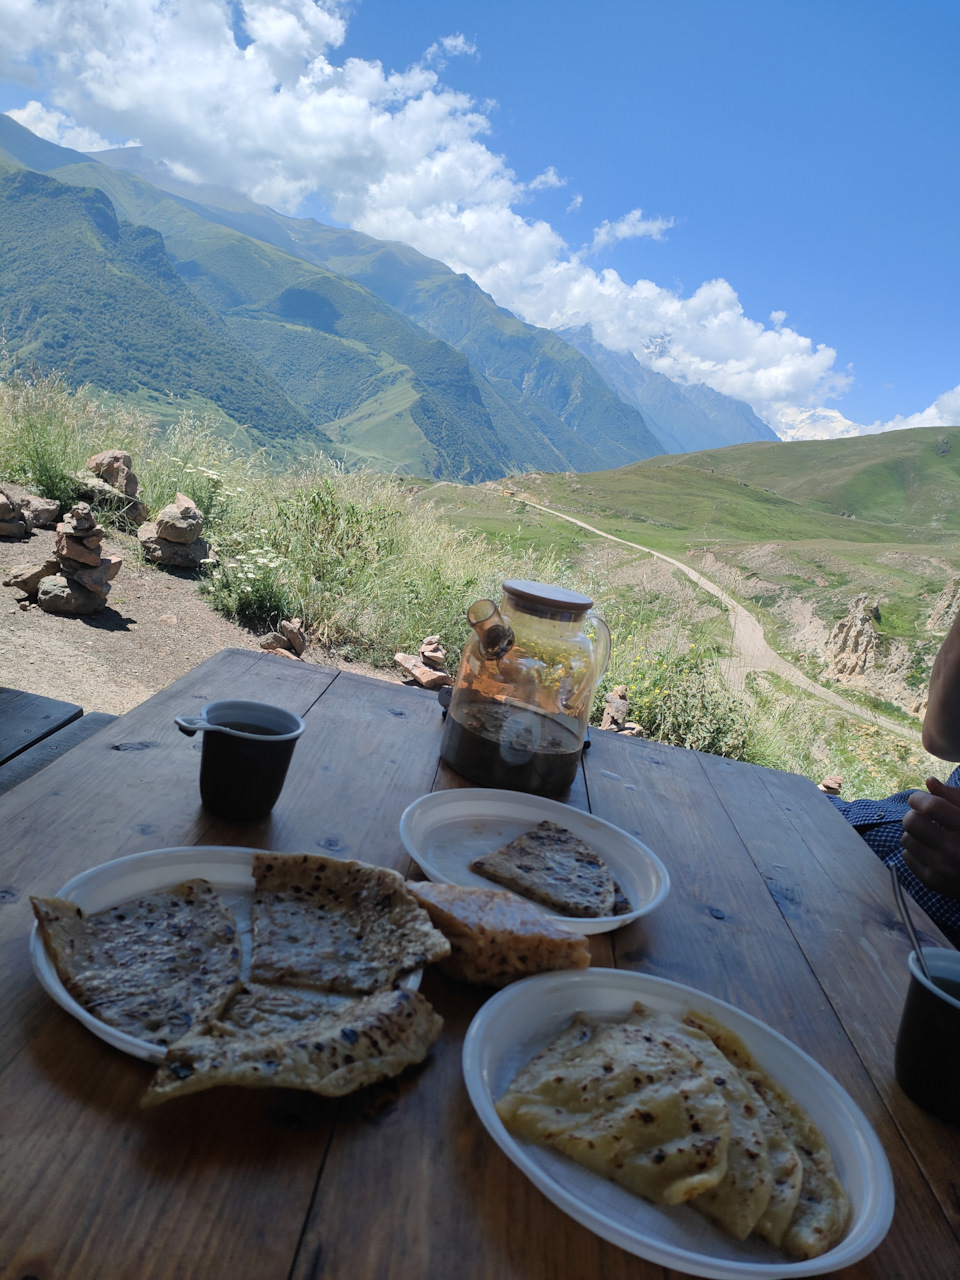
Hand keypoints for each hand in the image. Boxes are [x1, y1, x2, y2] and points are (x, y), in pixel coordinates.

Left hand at [901, 777, 959, 898]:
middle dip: (914, 815)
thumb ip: (955, 798)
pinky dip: (915, 851)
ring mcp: (941, 868)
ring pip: (906, 838)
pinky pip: (906, 856)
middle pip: (912, 821)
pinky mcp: (932, 880)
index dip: (920, 798)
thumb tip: (929, 781)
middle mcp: (954, 849)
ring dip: (914, 833)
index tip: (918, 798)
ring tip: (930, 835)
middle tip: (923, 817)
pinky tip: (930, 850)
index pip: (932, 806)